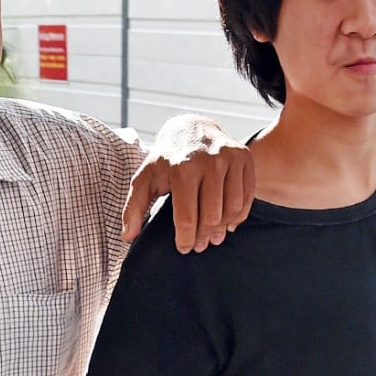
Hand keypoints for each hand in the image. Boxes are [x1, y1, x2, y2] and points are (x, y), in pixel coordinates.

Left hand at [122, 115, 254, 252]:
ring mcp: (230, 158)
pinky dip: (239, 215)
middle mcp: (209, 160)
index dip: (186, 239)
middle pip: (212, 216)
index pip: (187, 217)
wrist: (191, 127)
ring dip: (222, 229)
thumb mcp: (145, 178)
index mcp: (182, 167)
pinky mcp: (245, 158)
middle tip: (199, 246)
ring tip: (213, 237)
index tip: (184, 248)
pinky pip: (247, 197)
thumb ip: (133, 207)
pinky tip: (228, 223)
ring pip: (232, 208)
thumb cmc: (166, 158)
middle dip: (204, 237)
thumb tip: (128, 236)